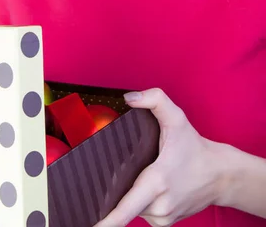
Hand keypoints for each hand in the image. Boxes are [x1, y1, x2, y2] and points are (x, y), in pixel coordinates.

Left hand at [94, 88, 225, 226]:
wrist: (220, 175)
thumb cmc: (195, 147)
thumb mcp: (177, 117)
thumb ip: (154, 99)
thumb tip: (129, 98)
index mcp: (157, 182)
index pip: (125, 209)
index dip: (106, 222)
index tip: (91, 225)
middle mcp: (159, 205)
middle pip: (122, 201)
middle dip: (112, 190)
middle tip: (120, 171)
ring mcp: (162, 217)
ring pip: (131, 206)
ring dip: (127, 194)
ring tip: (138, 174)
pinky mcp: (164, 222)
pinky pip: (141, 212)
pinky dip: (137, 200)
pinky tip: (143, 185)